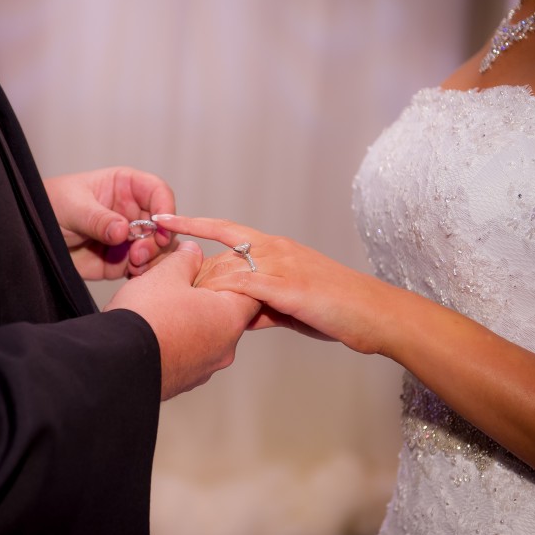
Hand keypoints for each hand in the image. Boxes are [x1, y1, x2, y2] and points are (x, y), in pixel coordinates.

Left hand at [44, 167, 177, 279]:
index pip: (157, 192)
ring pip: (158, 249)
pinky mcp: (122, 261)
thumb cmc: (49, 206)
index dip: (165, 207)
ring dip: (153, 259)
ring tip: (134, 265)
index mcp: (125, 187)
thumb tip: (123, 230)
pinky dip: (143, 274)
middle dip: (158, 241)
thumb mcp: (72, 207)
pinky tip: (132, 275)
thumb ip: (98, 219)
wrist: (31, 237)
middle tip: (139, 253)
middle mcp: (132, 212)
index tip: (160, 225)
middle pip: (163, 225)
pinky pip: (143, 268)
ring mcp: (130, 238)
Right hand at [104, 240, 259, 399]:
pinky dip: (177, 341)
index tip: (212, 269)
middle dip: (206, 298)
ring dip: (190, 321)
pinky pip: (188, 354)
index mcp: (230, 318)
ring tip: (162, 308)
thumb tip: (193, 251)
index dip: (231, 276)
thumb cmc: (146, 317)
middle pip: (225, 314)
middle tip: (180, 285)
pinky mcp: (184, 381)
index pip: (250, 292)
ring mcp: (205, 368)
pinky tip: (155, 330)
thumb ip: (186, 259)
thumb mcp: (166, 274)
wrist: (115, 361)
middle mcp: (225, 348)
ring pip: (205, 336)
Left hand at [152, 214, 403, 352]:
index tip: (163, 220)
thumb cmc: (336, 309)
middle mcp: (275, 249)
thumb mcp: (291, 304)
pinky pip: (245, 287)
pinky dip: (224, 296)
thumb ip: (262, 304)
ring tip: (178, 303)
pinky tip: (206, 307)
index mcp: (275, 247)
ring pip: (227, 269)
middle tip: (160, 281)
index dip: (193, 224)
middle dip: (189, 270)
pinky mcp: (287, 287)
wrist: (374, 313)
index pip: (225, 229)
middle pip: (218, 254)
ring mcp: (281, 266)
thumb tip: (237, 315)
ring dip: (201, 287)